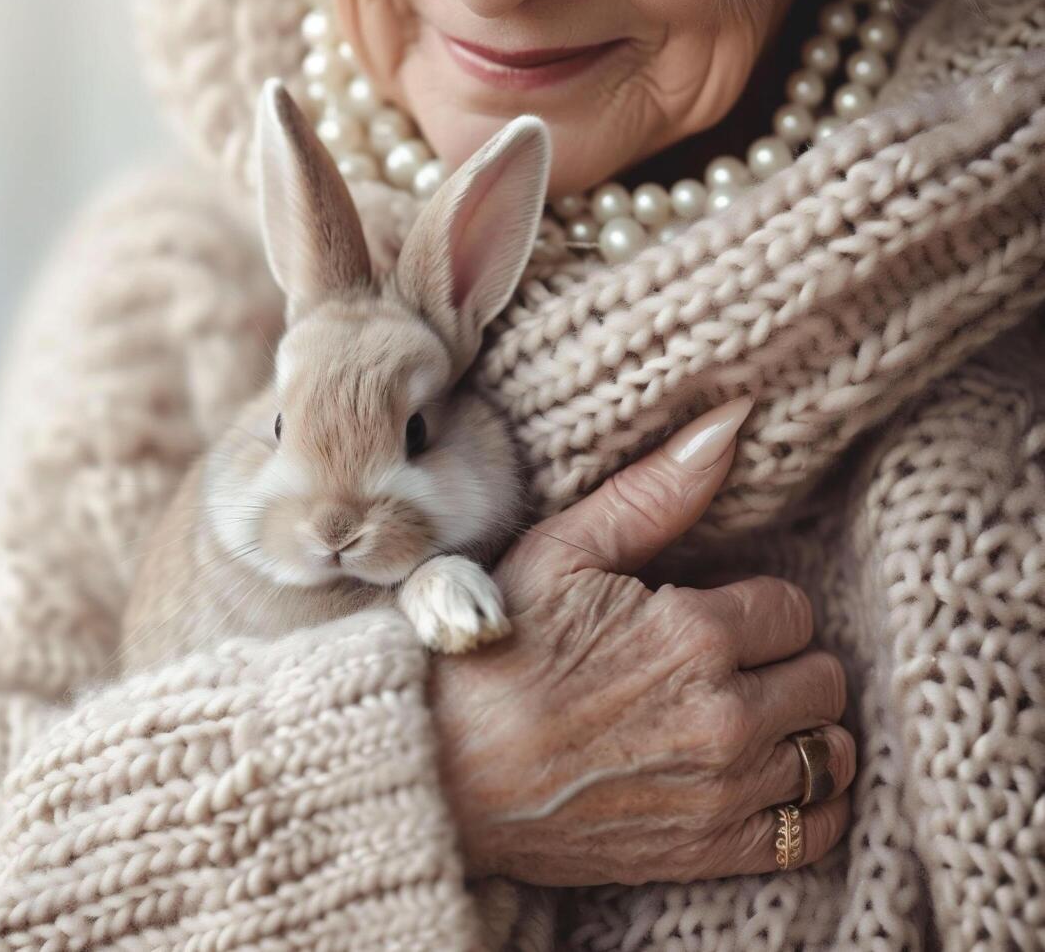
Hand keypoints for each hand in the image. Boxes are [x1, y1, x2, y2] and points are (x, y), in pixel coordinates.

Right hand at [429, 399, 854, 886]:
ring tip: (743, 718)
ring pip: (831, 752)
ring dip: (800, 730)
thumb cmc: (489, 653)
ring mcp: (723, 792)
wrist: (438, 771)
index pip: (791, 609)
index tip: (703, 618)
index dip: (749, 608)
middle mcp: (724, 715)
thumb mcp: (558, 554)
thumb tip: (734, 419)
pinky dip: (807, 805)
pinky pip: (816, 829)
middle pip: (822, 677)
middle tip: (723, 667)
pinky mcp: (709, 851)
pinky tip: (762, 778)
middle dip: (780, 664)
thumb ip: (655, 492)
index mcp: (693, 633)